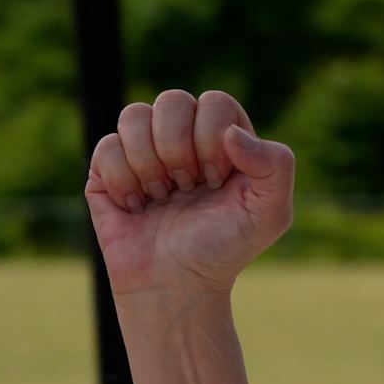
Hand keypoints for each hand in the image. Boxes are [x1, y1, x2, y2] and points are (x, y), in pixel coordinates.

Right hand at [84, 89, 294, 299]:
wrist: (177, 282)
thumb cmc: (227, 247)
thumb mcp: (271, 212)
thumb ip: (276, 164)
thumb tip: (232, 131)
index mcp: (223, 139)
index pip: (216, 103)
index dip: (213, 138)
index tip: (219, 180)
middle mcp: (183, 137)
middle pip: (173, 100)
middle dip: (180, 149)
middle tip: (190, 186)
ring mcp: (143, 149)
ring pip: (134, 115)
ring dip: (151, 163)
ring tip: (164, 196)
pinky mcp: (107, 167)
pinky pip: (107, 146)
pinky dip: (124, 181)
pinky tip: (137, 205)